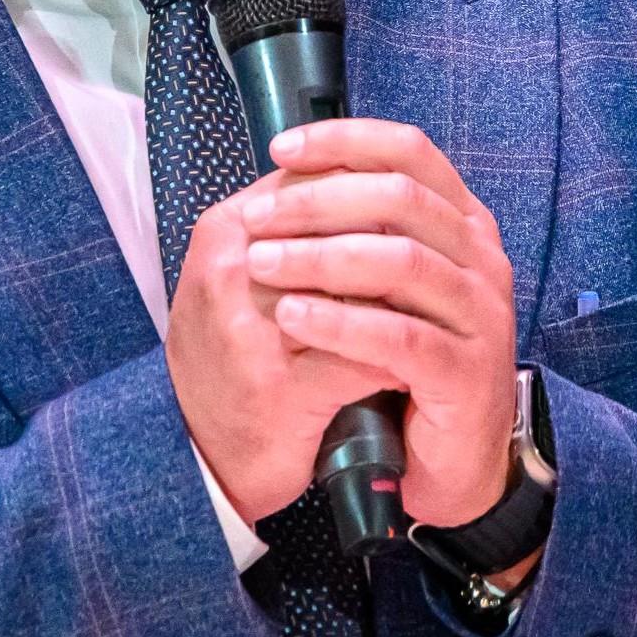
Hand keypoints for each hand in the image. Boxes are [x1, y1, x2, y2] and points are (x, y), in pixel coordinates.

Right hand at [166, 171, 406, 523]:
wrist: (197, 454)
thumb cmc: (228, 357)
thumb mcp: (241, 278)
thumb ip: (291, 228)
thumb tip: (367, 184)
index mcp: (224, 232)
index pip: (316, 183)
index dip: (372, 195)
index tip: (411, 212)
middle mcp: (231, 272)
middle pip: (343, 232)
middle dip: (397, 244)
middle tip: (438, 255)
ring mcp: (251, 332)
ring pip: (359, 293)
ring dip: (404, 301)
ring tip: (434, 307)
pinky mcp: (280, 389)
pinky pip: (361, 361)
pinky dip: (395, 360)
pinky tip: (416, 365)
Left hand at [237, 119, 519, 529]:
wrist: (452, 457)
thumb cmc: (409, 359)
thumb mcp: (390, 283)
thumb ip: (362, 229)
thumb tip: (290, 174)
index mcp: (463, 223)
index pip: (410, 151)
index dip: (345, 140)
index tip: (283, 149)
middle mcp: (482, 258)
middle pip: (400, 198)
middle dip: (317, 200)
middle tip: (256, 219)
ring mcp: (482, 315)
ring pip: (400, 262)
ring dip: (321, 257)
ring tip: (261, 265)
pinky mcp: (467, 372)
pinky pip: (399, 336)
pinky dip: (341, 322)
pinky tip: (294, 317)